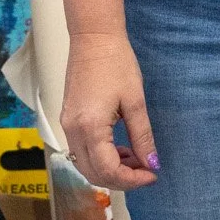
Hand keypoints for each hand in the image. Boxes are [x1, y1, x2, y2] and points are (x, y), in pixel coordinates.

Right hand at [60, 31, 157, 191]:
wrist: (93, 38)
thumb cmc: (115, 63)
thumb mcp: (135, 101)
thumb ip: (142, 136)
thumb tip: (152, 163)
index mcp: (91, 128)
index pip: (108, 171)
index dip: (132, 180)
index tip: (152, 175)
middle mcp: (73, 131)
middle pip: (94, 174)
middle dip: (122, 179)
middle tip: (146, 170)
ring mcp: (67, 126)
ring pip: (86, 165)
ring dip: (111, 169)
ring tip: (136, 157)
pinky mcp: (68, 120)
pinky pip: (82, 151)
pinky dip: (101, 158)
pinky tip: (120, 148)